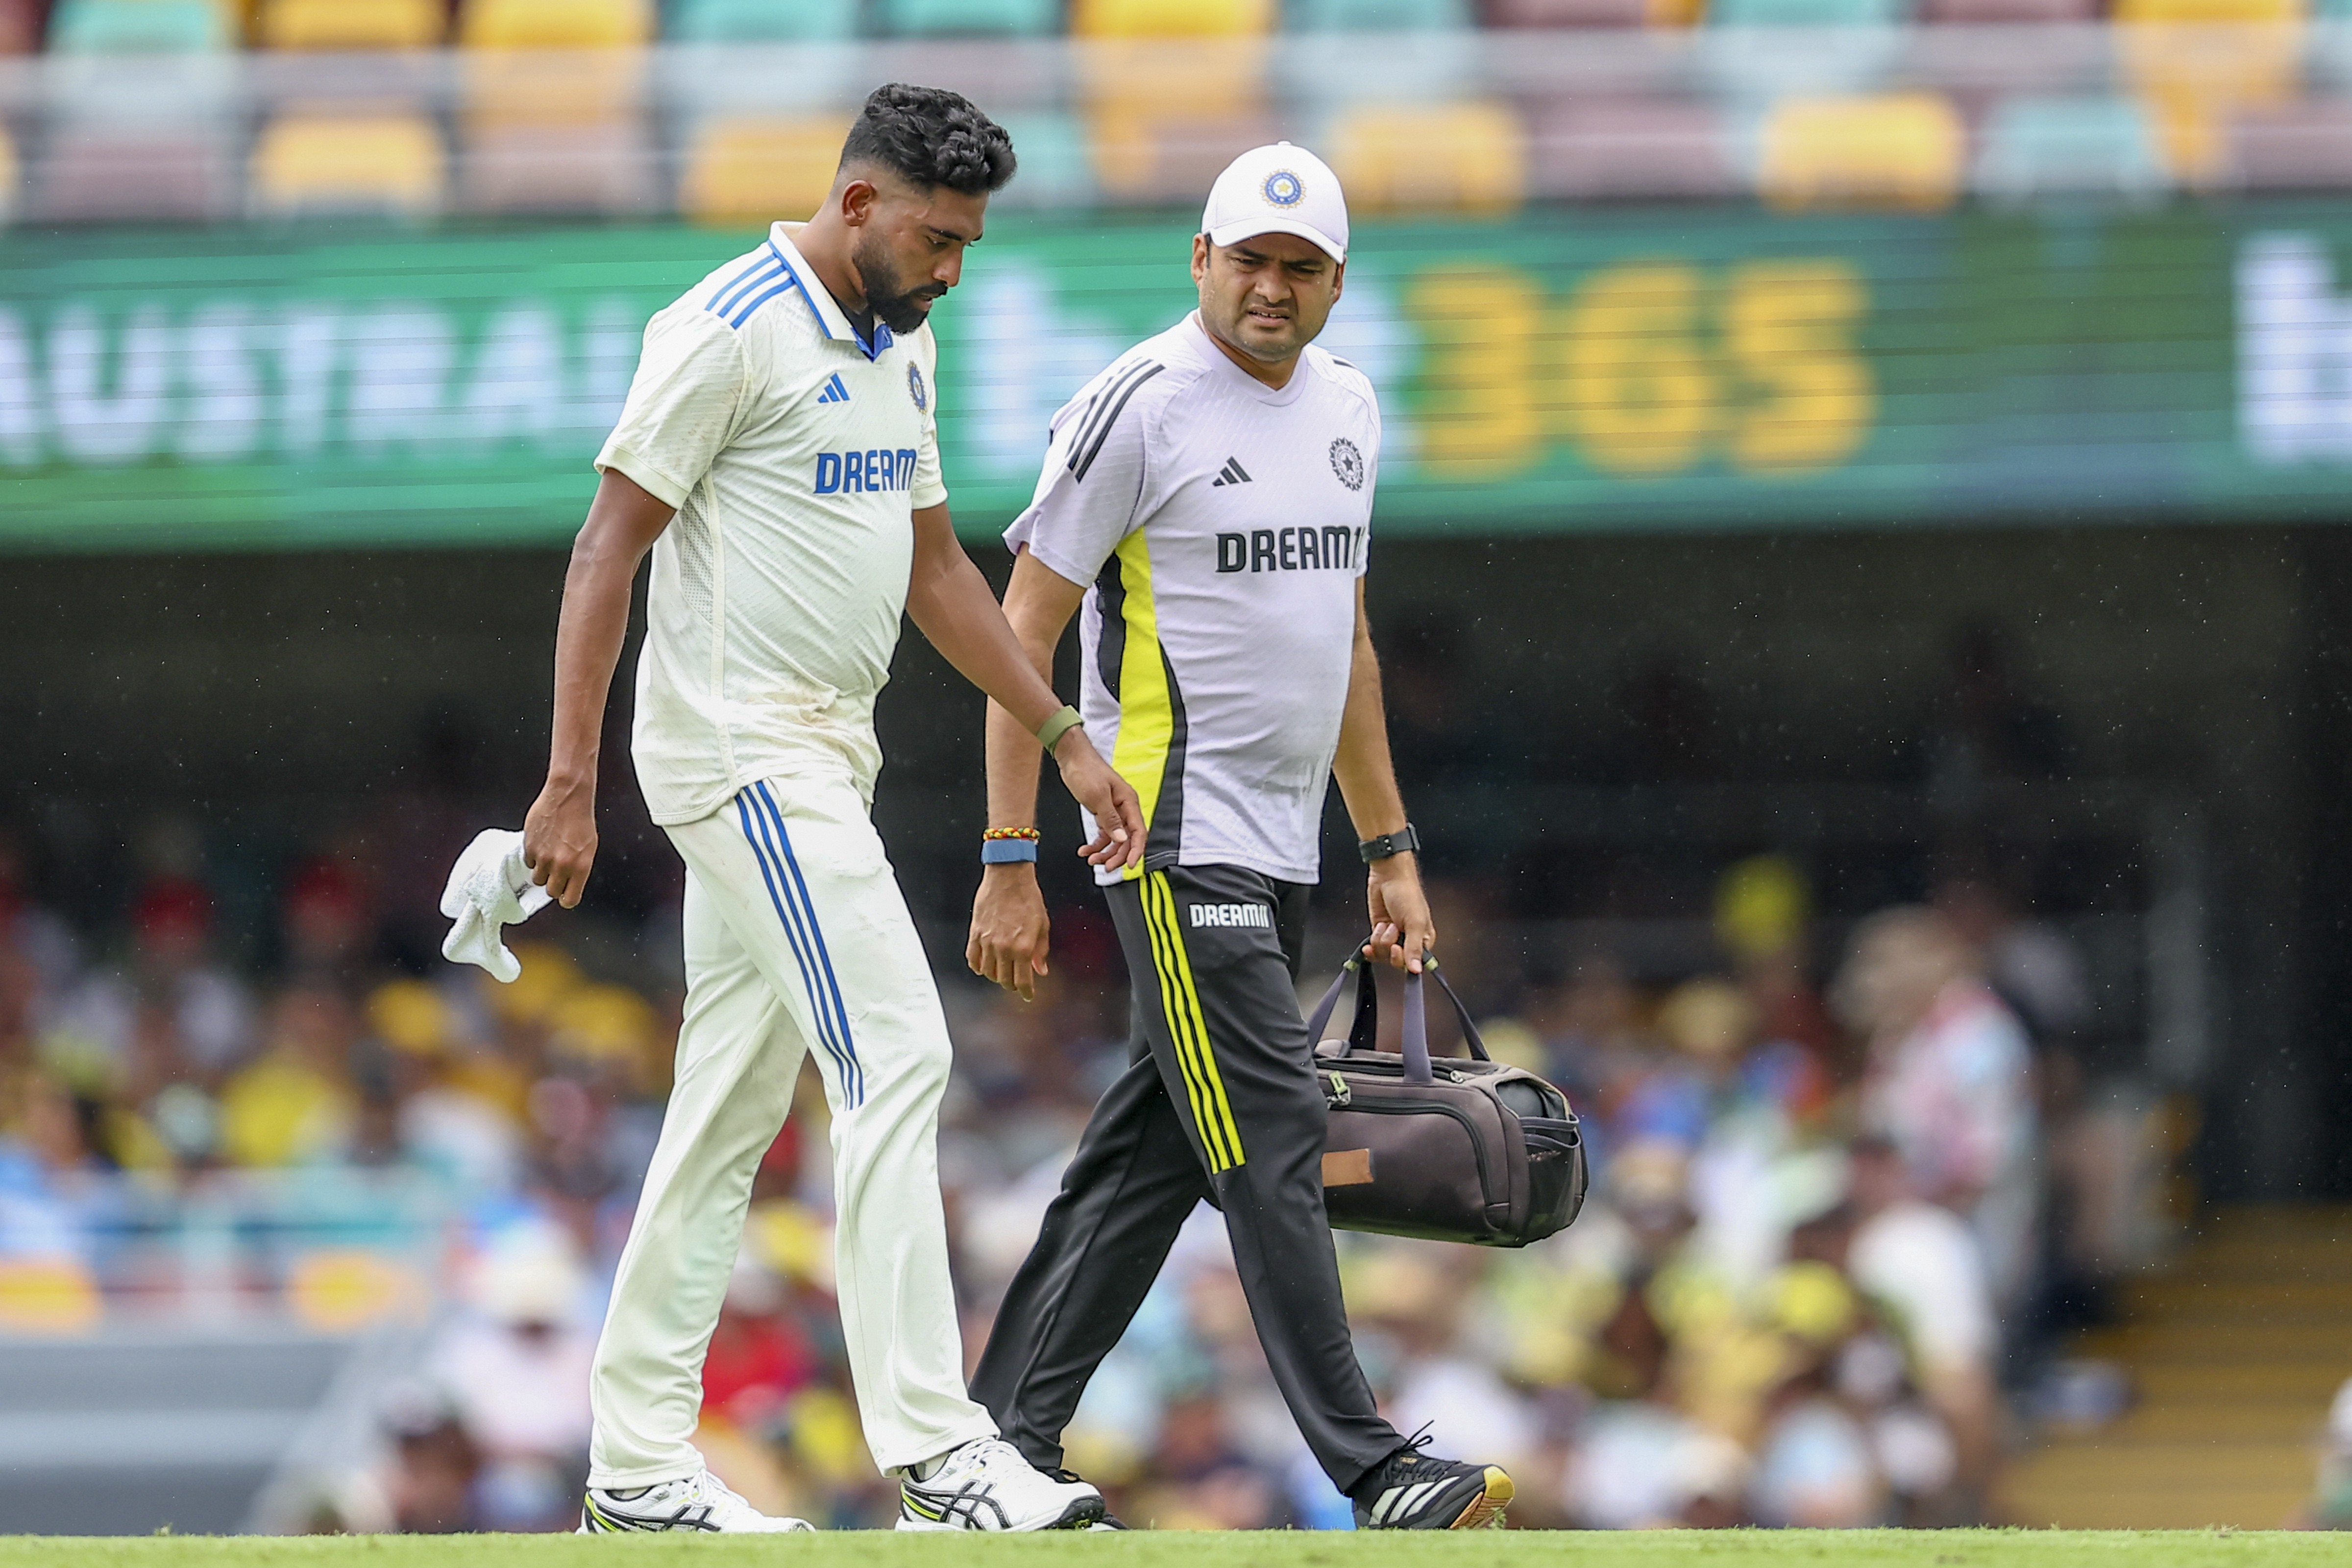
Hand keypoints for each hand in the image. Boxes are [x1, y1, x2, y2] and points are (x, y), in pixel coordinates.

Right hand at [523, 774, 596, 908]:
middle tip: (556, 873)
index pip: (570, 899)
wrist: (567, 797)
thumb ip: (578, 867)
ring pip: (537, 879)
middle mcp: (561, 865)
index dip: (566, 898)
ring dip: (542, 871)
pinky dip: (533, 857)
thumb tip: (570, 881)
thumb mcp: (589, 847)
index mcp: (580, 866)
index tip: (565, 896)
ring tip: (548, 856)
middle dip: (553, 885)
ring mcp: (543, 857)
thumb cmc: (580, 818)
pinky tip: (541, 845)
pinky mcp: (529, 847)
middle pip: (551, 892)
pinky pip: (528, 862)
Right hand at [968, 864, 1051, 1000]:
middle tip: (1016, 983)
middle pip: (1004, 980)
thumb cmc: (1027, 897)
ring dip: (996, 976)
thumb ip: (1040, 950)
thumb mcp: (1043, 925)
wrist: (1009, 876)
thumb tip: (1041, 969)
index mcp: (1023, 947)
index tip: (1027, 995)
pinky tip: (983, 967)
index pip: (1022, 981)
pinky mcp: (975, 934)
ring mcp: (987, 942)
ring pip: (988, 972)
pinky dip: (977, 967)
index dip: (1025, 992)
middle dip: (1011, 985)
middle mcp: (1004, 948)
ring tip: (1001, 973)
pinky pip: (972, 959)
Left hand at [1051, 728, 1144, 870]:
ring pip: (1115, 839)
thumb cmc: (1086, 771)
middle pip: (1127, 839)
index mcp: (1129, 802)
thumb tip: (1122, 839)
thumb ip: (1110, 819)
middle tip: (1106, 867)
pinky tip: (1085, 850)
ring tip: (1091, 860)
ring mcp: (1113, 811)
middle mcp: (1124, 808)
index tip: (1130, 866)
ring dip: (1105, 852)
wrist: (1071, 758)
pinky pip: (1103, 834)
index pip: (1138, 832)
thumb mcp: (1097, 796)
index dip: (1136, 850)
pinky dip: (1095, 844)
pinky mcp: (1102, 812)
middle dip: (1117, 855)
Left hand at [1365, 853, 1434, 973]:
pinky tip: (1373, 935)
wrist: (1388, 877)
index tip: (1397, 948)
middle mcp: (1409, 941)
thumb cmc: (1407, 894)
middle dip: (1390, 945)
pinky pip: (1374, 949)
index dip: (1403, 959)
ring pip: (1383, 954)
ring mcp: (1393, 938)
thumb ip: (1414, 948)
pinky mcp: (1379, 933)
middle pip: (1396, 961)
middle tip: (1393, 928)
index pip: (1414, 963)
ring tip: (1386, 922)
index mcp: (1424, 940)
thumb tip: (1416, 970)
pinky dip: (1371, 943)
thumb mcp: (1415, 922)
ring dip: (1381, 938)